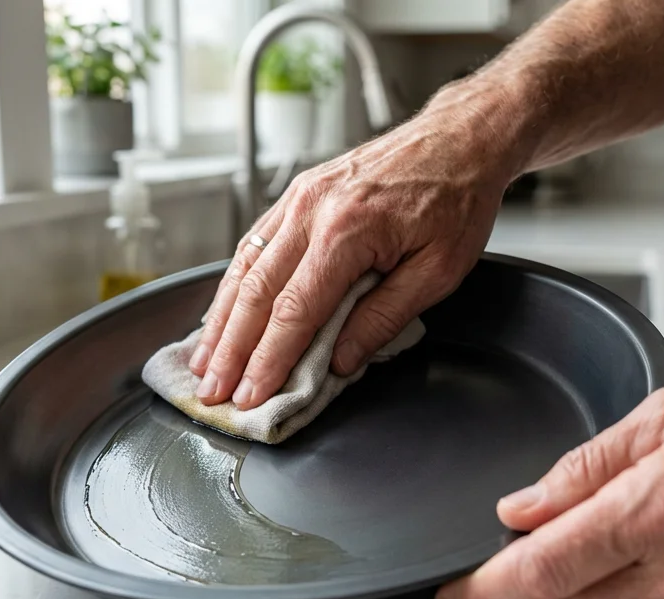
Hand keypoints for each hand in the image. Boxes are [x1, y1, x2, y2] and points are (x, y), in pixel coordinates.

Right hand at [187, 106, 517, 409]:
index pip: (295, 311)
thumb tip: (340, 361)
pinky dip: (233, 284)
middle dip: (230, 350)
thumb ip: (384, 318)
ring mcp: (300, 198)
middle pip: (256, 292)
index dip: (268, 360)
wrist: (460, 139)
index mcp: (348, 230)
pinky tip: (222, 313)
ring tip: (203, 362)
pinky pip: (255, 244)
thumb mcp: (438, 271)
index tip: (251, 395)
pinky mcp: (298, 194)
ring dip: (220, 320)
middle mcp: (312, 210)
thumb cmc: (457, 200)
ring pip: (245, 268)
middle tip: (211, 391)